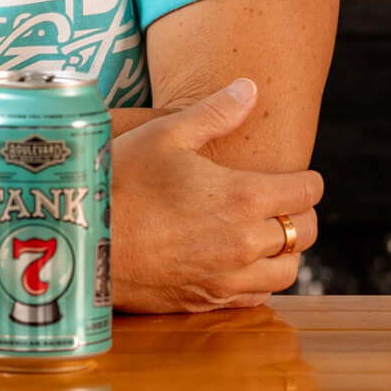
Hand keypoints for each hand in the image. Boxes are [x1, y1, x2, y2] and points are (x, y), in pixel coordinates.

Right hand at [110, 77, 323, 312]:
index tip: (302, 176)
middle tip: (286, 203)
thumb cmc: (120, 180)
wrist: (81, 241)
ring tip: (267, 234)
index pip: (305, 193)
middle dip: (302, 214)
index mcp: (243, 198)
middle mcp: (244, 243)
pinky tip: (241, 262)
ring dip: (285, 250)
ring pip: (287, 271)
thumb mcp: (164, 135)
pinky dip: (261, 279)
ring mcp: (227, 277)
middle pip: (304, 233)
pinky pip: (257, 297)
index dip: (309, 181)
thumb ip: (214, 113)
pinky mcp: (207, 301)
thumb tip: (250, 89)